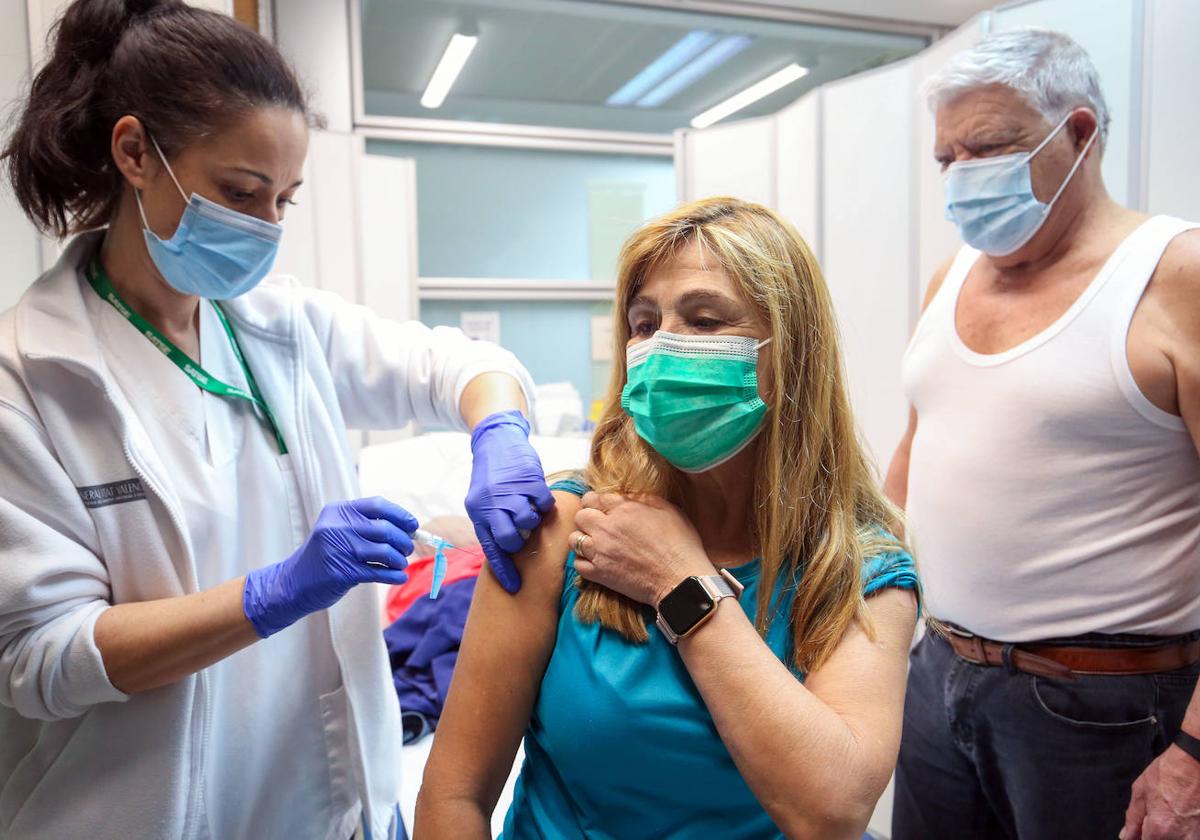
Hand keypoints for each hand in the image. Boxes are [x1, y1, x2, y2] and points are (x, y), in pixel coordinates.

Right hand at [243, 497, 416, 636]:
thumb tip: (407, 528)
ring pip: (385, 552)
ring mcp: (339, 550)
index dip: (400, 515)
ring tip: (400, 564)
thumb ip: (366, 526)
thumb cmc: (324, 556)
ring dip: (399, 559)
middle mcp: (337, 527)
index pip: (378, 505)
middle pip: (385, 529)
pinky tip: (398, 577)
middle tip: (408, 549)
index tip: (413, 525)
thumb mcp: (337, 531)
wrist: (293, 583)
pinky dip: (393, 575)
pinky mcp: (342, 572)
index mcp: (338, 512)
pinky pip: (378, 572)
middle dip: (403, 540)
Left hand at [465, 410, 554, 592]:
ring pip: (529, 522)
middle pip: (509, 539)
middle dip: (519, 542)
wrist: (496, 441)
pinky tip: (539, 497)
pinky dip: (545, 504)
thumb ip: (493, 522)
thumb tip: (507, 549)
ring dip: (533, 520)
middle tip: (524, 534)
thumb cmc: (492, 475)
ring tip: (530, 509)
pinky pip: (544, 504)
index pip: (491, 549)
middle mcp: (492, 505)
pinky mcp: (529, 480)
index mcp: (479, 513)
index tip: (515, 587)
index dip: (504, 570)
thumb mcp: (483, 500)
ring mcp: (511, 493)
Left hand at [569, 491, 715, 606]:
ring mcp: (601, 552)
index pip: (593, 497)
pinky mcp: (599, 573)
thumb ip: (643, 498)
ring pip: (574, 539)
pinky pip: (577, 563)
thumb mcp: (668, 509)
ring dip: (583, 539)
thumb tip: (627, 495)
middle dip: (588, 518)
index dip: (597, 502)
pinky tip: (596, 561)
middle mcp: (607, 528)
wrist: (680, 579)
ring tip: (596, 543)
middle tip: (599, 525)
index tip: (602, 508)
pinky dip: (584, 561)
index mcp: (623, 509)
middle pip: (580, 516)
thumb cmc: (680, 545)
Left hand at [1122, 744, 1199, 839]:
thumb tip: (1126, 836)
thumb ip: (1133, 818)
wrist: (1195, 763)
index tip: (1139, 830)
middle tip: (1154, 818)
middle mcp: (1179, 838)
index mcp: (1159, 829)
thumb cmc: (1168, 773)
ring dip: (1168, 833)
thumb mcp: (1141, 791)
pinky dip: (1182, 832)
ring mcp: (1195, 836)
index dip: (1139, 837)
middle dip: (1154, 834)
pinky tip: (1179, 815)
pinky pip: (1190, 836)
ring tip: (1168, 814)